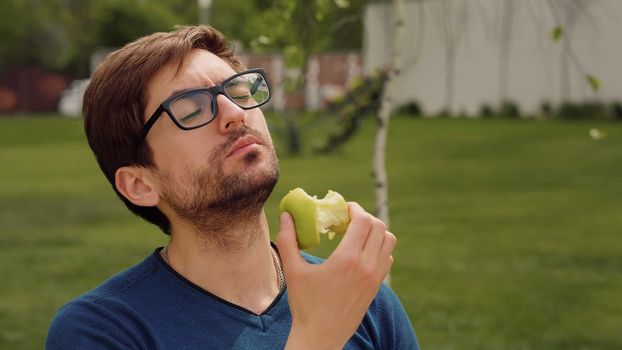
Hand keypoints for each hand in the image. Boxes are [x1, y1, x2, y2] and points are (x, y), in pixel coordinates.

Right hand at [277, 202, 395, 349]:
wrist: (321, 337)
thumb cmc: (304, 305)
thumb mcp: (293, 270)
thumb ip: (288, 240)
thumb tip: (285, 215)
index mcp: (347, 259)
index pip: (363, 221)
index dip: (354, 208)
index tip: (342, 208)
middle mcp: (367, 266)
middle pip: (379, 226)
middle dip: (364, 217)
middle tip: (347, 219)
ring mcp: (375, 277)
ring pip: (388, 241)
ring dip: (375, 231)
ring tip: (355, 234)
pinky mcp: (377, 287)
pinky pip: (387, 258)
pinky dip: (378, 248)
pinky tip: (360, 252)